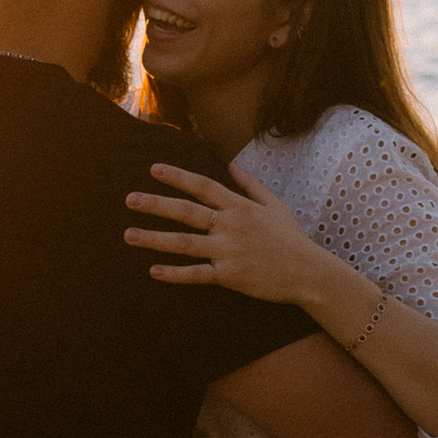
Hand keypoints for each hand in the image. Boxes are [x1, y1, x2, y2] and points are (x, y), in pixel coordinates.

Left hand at [125, 164, 321, 303]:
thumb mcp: (275, 205)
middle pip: (187, 211)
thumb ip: (251, 184)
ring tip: (129, 235)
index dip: (178, 176)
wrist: (308, 272)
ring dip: (155, 238)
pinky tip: (153, 270)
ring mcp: (229, 250)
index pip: (203, 186)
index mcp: (240, 206)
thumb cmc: (291, 238)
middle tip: (129, 199)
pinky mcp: (230, 275)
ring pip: (185, 242)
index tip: (154, 169)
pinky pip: (197, 273)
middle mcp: (231, 225)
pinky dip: (175, 273)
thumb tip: (231, 163)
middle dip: (156, 204)